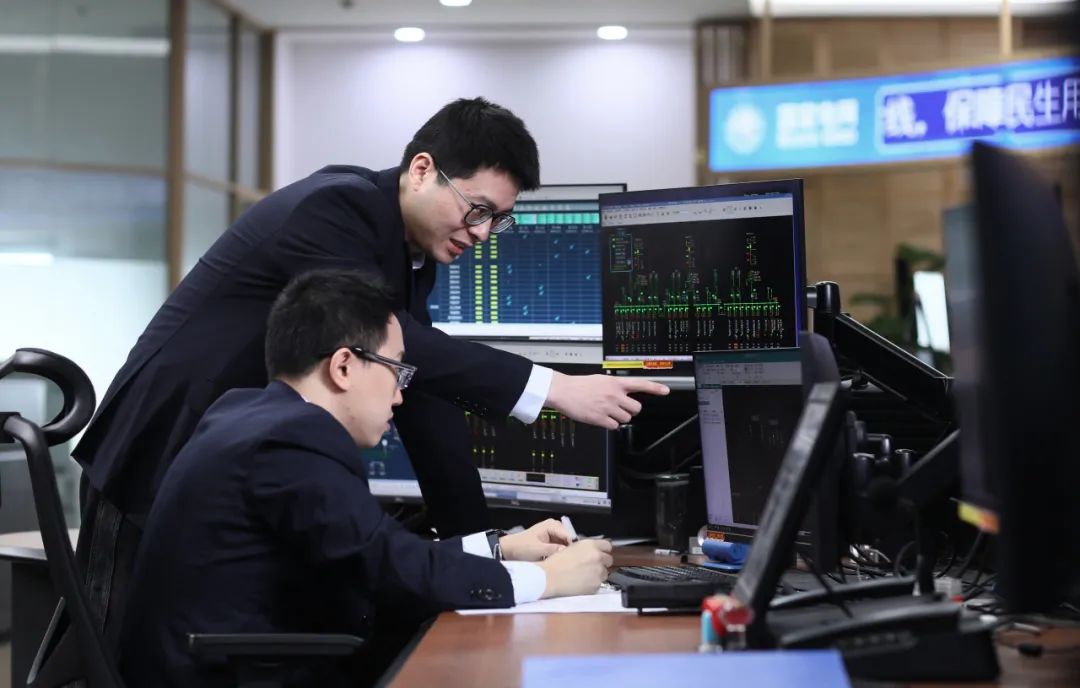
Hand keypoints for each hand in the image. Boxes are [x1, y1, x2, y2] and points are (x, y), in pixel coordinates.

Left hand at [499, 519, 570, 561]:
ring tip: (566, 562)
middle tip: (570, 561)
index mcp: (552, 525)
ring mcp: (554, 533)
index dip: (572, 546)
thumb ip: (553, 549)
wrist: (510, 550)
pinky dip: (561, 553)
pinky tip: (560, 561)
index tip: (575, 557)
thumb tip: (566, 551)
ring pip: (566, 543)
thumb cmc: (522, 547)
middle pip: (568, 539)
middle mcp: (555, 526)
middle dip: (569, 549)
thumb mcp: (537, 549)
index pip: (568, 535)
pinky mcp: (552, 540)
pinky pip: (561, 546)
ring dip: (565, 551)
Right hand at [537, 539, 613, 597]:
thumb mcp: (572, 548)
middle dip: (602, 562)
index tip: (600, 553)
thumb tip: (592, 551)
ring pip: (605, 573)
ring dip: (598, 574)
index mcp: (591, 545)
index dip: (603, 550)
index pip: (607, 546)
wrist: (550, 577)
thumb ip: (586, 548)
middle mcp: (597, 557)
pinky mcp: (596, 585)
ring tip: (584, 576)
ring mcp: (598, 572)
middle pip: (609, 560)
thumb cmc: (556, 563)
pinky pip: (599, 584)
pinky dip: (593, 584)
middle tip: (591, 566)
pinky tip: (582, 583)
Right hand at [545, 373, 669, 429]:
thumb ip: (614, 386)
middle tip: (620, 409)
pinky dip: (609, 425)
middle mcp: (614, 394)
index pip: (640, 384)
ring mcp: (608, 407)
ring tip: (607, 412)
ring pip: (625, 419)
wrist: (563, 390)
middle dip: (630, 411)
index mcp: (615, 382)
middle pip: (636, 409)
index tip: (666, 391)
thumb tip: (624, 393)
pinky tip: (601, 418)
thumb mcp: (600, 380)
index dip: (655, 388)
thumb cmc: (579, 385)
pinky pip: (614, 426)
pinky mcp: (600, 418)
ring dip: (619, 418)